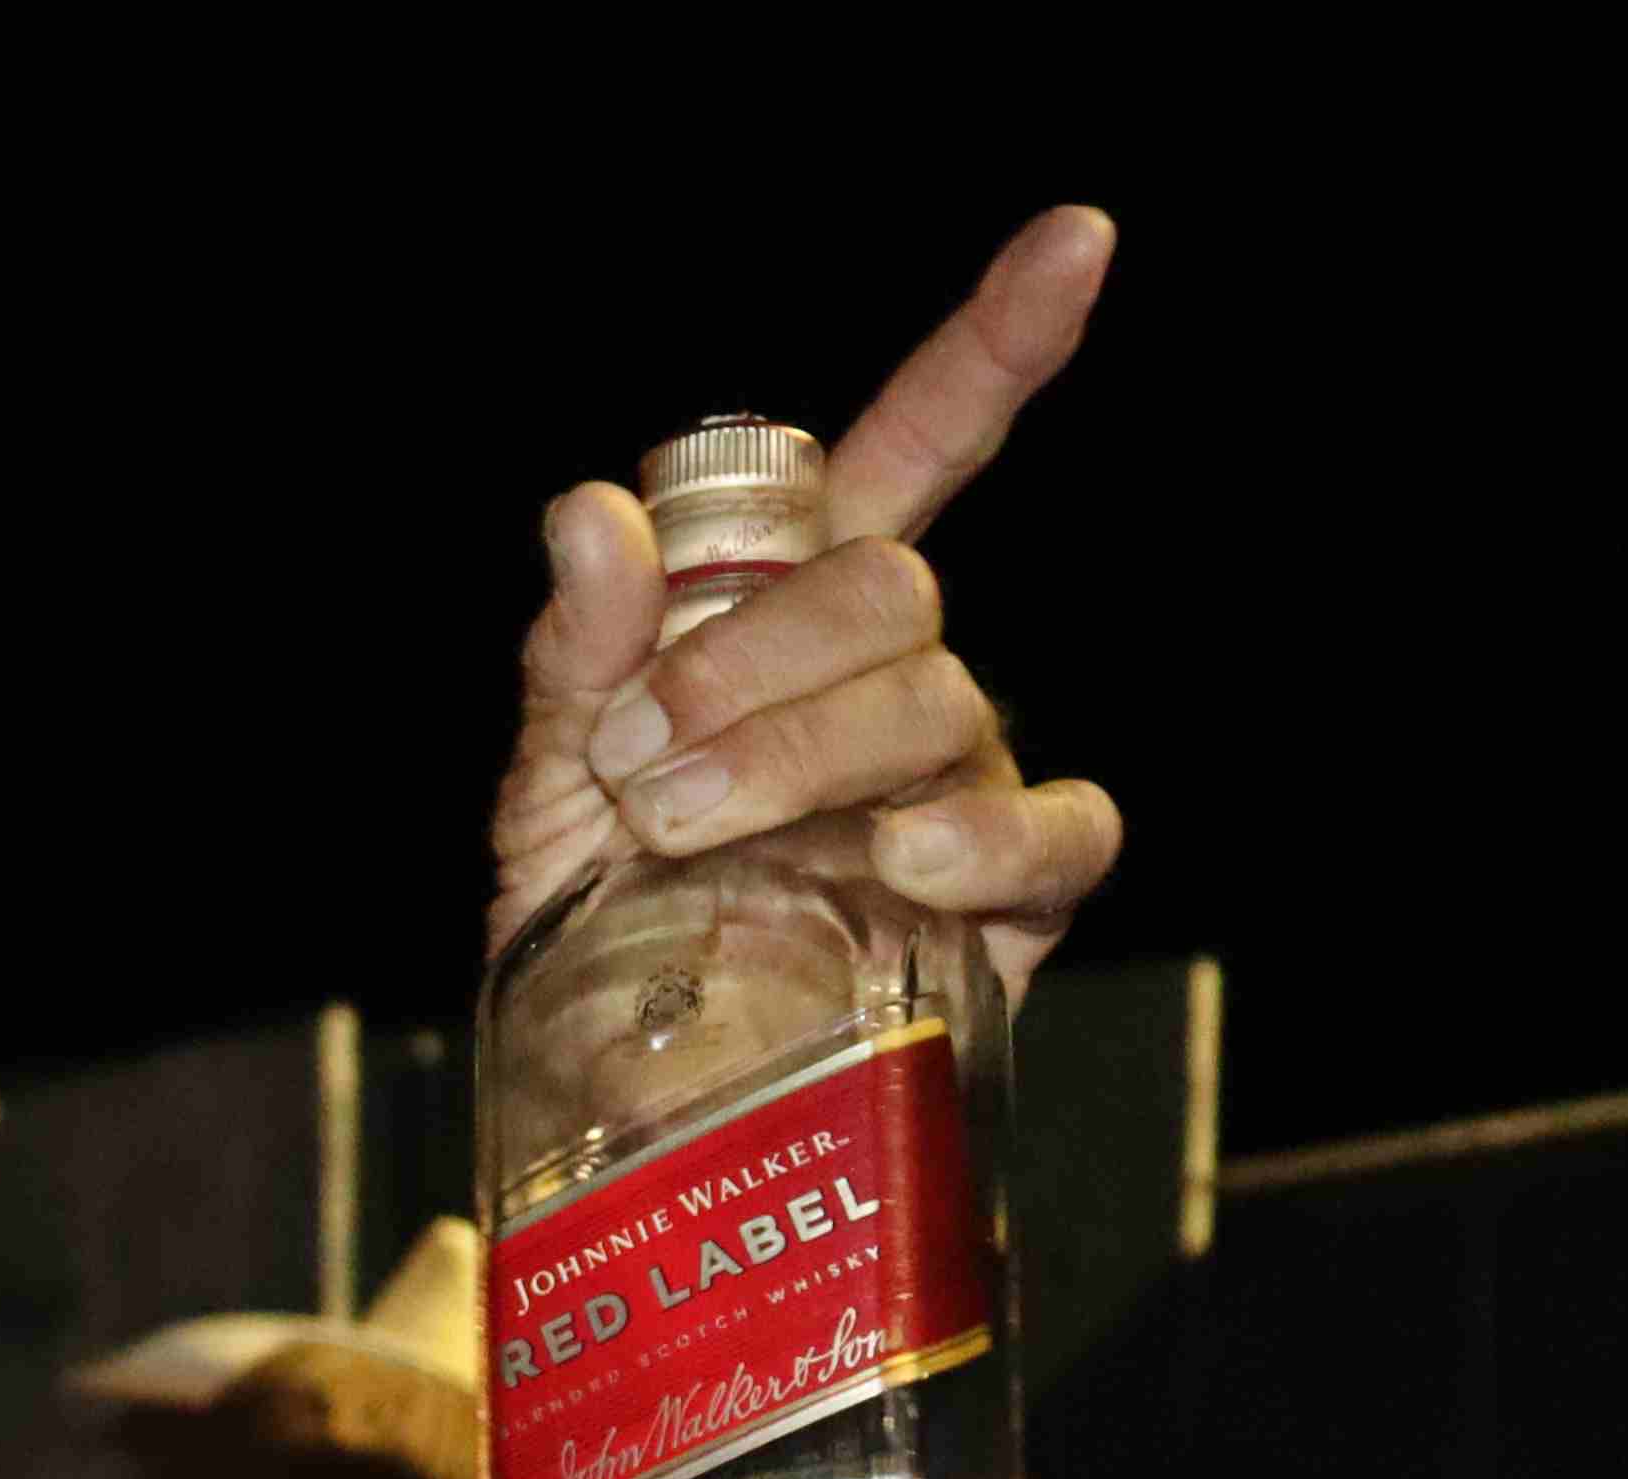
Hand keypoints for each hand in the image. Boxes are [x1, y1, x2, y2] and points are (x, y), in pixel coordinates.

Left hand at [493, 205, 1129, 996]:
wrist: (616, 1088)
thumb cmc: (596, 916)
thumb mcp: (551, 781)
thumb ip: (577, 653)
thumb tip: (590, 512)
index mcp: (794, 618)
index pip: (916, 450)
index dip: (995, 344)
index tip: (1076, 240)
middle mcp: (894, 685)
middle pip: (889, 592)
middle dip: (749, 658)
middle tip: (639, 756)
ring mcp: (962, 785)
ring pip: (933, 706)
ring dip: (794, 752)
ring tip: (684, 825)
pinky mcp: (1010, 903)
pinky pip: (1055, 837)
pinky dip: (985, 838)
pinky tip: (903, 857)